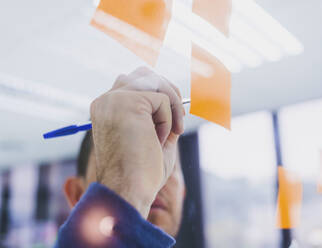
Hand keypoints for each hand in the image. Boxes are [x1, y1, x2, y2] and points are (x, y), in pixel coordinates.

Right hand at [90, 67, 183, 217]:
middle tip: (178, 120)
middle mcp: (106, 100)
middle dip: (169, 92)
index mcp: (108, 109)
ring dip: (172, 105)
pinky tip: (158, 139)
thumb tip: (178, 101)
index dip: (160, 96)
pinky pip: (161, 98)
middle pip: (145, 74)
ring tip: (171, 131)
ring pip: (155, 80)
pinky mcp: (127, 102)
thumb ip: (161, 116)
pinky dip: (168, 118)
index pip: (136, 83)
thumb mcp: (155, 138)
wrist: (128, 191)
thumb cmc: (141, 172)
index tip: (172, 121)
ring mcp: (114, 99)